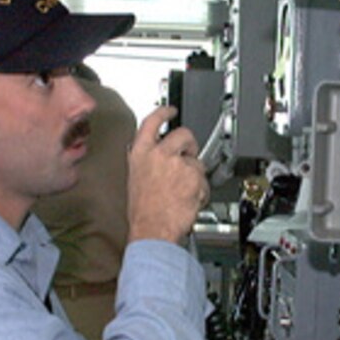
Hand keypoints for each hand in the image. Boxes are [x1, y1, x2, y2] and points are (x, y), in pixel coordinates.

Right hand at [127, 106, 208, 243]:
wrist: (152, 229)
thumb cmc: (143, 212)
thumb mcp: (136, 178)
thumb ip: (145, 162)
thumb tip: (152, 156)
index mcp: (140, 153)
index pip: (152, 122)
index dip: (164, 113)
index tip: (171, 110)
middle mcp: (159, 153)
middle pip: (183, 134)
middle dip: (190, 144)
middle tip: (189, 154)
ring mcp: (178, 163)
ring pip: (196, 160)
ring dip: (195, 174)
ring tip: (184, 191)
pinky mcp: (193, 175)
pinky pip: (204, 179)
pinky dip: (201, 190)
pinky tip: (190, 200)